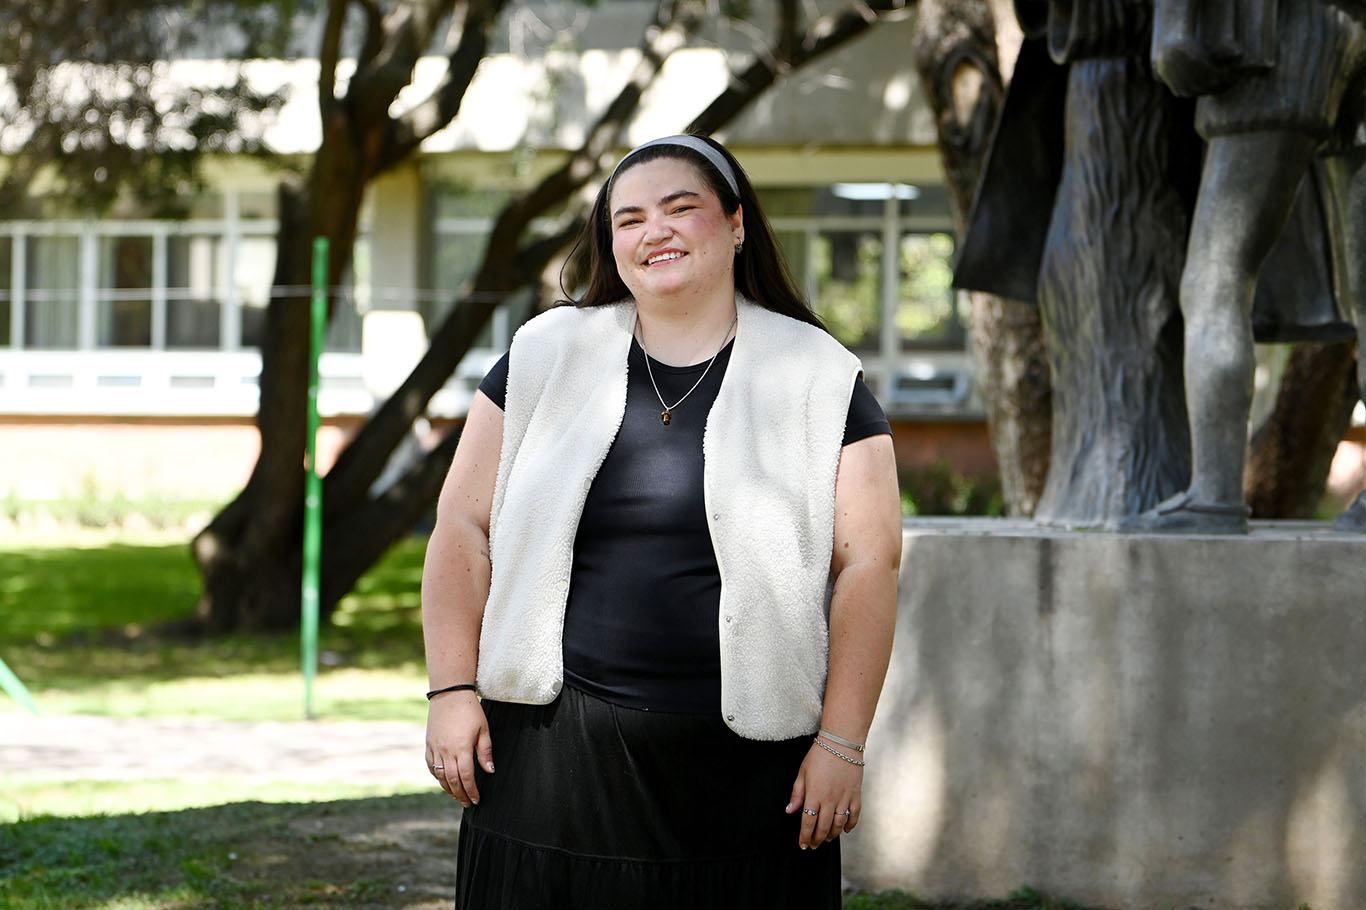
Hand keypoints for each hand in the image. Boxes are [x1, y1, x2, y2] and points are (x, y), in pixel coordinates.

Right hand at [425, 692, 493, 807]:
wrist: (449, 694)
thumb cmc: (470, 710)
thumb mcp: (483, 730)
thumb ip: (485, 752)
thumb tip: (489, 771)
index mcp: (462, 748)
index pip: (466, 777)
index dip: (471, 791)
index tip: (476, 800)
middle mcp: (446, 751)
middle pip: (452, 781)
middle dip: (461, 794)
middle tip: (467, 803)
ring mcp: (435, 748)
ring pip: (439, 776)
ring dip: (448, 789)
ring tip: (457, 795)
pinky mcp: (428, 744)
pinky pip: (430, 766)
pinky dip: (436, 776)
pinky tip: (443, 781)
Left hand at [785, 739, 862, 848]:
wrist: (841, 743)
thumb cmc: (819, 755)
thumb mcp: (802, 773)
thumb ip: (796, 794)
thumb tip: (790, 811)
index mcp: (814, 795)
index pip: (808, 822)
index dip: (805, 836)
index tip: (803, 844)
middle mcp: (829, 800)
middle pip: (824, 827)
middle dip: (817, 839)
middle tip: (814, 844)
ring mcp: (844, 798)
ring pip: (839, 825)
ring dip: (832, 835)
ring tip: (827, 838)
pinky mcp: (856, 795)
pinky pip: (854, 815)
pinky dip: (850, 825)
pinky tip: (845, 829)